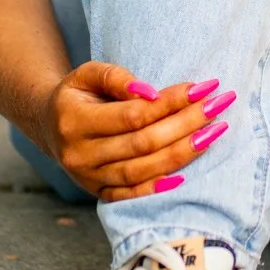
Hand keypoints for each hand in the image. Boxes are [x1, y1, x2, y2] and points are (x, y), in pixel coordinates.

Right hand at [41, 62, 234, 201]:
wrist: (49, 125)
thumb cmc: (77, 94)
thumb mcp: (87, 73)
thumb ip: (114, 77)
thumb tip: (149, 93)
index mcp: (74, 120)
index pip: (132, 115)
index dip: (169, 103)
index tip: (201, 88)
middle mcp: (79, 154)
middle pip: (143, 143)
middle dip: (186, 124)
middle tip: (219, 105)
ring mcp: (88, 178)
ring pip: (142, 171)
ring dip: (183, 153)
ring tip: (214, 133)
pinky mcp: (98, 193)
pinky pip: (132, 195)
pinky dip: (159, 188)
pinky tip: (187, 174)